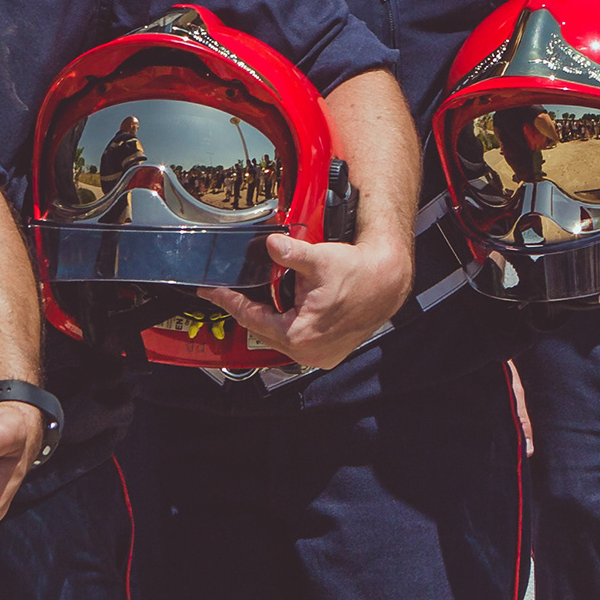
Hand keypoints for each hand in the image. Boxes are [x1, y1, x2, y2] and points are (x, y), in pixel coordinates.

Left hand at [202, 228, 412, 372]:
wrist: (388, 282)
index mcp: (300, 334)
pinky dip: (288, 327)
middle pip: (263, 330)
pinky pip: (297, 342)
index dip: (229, 301)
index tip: (212, 292)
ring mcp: (320, 355)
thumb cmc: (360, 274)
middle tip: (232, 293)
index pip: (251, 318)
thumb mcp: (320, 259)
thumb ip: (290, 253)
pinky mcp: (329, 353)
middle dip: (248, 310)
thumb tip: (270, 244)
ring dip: (269, 319)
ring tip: (259, 300)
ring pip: (279, 338)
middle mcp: (309, 351)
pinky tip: (287, 311)